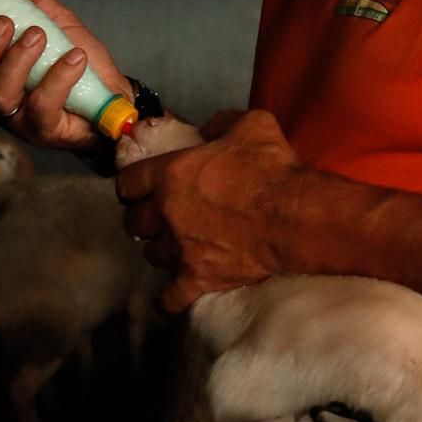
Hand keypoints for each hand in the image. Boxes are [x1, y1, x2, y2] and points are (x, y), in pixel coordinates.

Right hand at [0, 0, 130, 151]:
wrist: (112, 93)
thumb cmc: (74, 60)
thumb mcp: (53, 21)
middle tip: (4, 22)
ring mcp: (19, 119)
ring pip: (0, 95)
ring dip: (15, 60)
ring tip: (39, 34)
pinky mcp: (46, 130)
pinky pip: (42, 107)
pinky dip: (57, 78)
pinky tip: (74, 57)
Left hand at [115, 109, 301, 311]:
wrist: (294, 217)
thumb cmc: (272, 169)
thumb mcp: (251, 125)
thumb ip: (221, 124)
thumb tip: (207, 130)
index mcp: (169, 175)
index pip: (128, 183)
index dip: (133, 185)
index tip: (142, 187)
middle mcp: (165, 214)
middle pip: (133, 222)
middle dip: (143, 218)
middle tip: (160, 216)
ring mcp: (179, 250)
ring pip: (151, 255)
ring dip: (161, 250)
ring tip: (176, 247)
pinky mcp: (197, 279)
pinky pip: (169, 298)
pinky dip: (169, 297)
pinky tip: (173, 294)